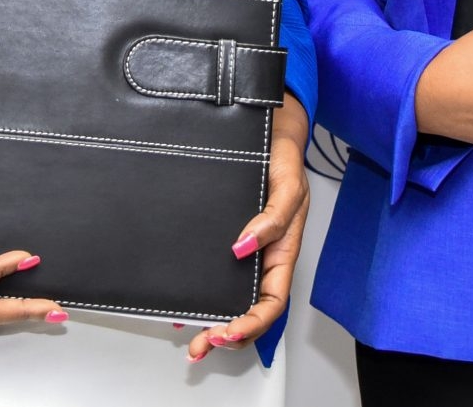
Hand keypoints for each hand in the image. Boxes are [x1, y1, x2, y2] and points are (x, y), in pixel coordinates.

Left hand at [187, 94, 311, 361]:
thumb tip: (243, 247)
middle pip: (250, 309)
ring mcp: (246, 250)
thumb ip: (273, 218)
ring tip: (193, 338)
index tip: (228, 331)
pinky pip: (216, 274)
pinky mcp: (227, 238)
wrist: (270, 128)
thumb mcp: (287, 185)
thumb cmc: (285, 157)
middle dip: (229, 334)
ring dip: (214, 323)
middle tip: (202, 344)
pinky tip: (185, 306)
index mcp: (282, 251)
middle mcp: (263, 256)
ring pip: (232, 297)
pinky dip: (202, 295)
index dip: (252, 323)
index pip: (271, 301)